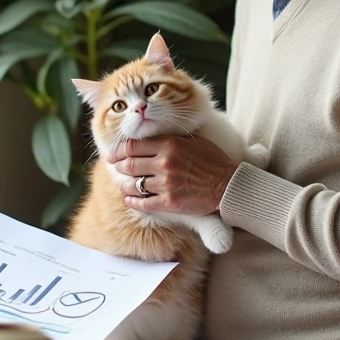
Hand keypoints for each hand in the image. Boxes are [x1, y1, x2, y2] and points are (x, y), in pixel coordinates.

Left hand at [105, 135, 238, 214]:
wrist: (228, 185)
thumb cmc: (212, 161)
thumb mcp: (192, 141)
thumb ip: (171, 137)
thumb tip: (150, 136)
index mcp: (169, 144)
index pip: (133, 146)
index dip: (118, 151)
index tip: (111, 154)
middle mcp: (164, 163)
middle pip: (129, 164)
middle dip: (119, 167)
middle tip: (115, 168)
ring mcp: (165, 184)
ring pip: (133, 184)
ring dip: (124, 185)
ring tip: (123, 185)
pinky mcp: (169, 202)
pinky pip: (142, 203)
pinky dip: (132, 201)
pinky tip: (129, 200)